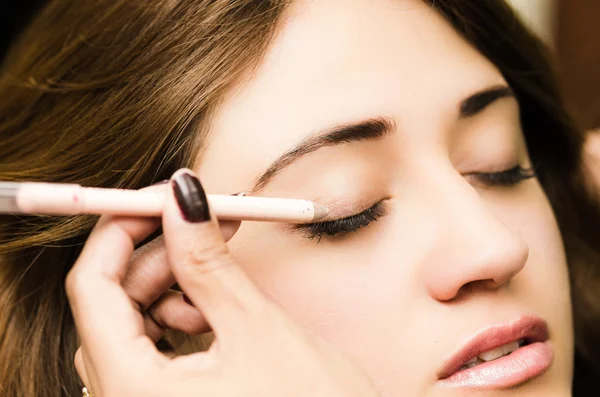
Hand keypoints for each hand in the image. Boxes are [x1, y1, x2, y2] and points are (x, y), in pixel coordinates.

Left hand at [66, 168, 379, 396]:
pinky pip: (157, 345)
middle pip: (113, 304)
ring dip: (174, 283)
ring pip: (136, 322)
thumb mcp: (257, 328)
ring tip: (219, 266)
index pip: (92, 289)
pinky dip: (183, 313)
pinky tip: (216, 304)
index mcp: (135, 390)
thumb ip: (208, 261)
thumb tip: (183, 200)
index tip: (155, 198)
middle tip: (202, 218)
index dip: (119, 232)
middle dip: (157, 252)